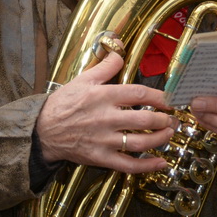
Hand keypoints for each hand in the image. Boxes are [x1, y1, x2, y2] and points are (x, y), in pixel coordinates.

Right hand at [34, 52, 173, 173]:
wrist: (42, 130)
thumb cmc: (63, 104)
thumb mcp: (82, 80)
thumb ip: (105, 67)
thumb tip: (119, 50)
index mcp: (104, 96)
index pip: (140, 94)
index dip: (161, 97)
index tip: (172, 100)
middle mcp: (106, 118)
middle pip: (145, 119)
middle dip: (165, 120)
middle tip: (173, 119)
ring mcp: (104, 140)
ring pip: (140, 142)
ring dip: (160, 139)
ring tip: (169, 134)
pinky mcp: (100, 157)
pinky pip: (128, 165)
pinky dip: (147, 166)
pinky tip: (160, 162)